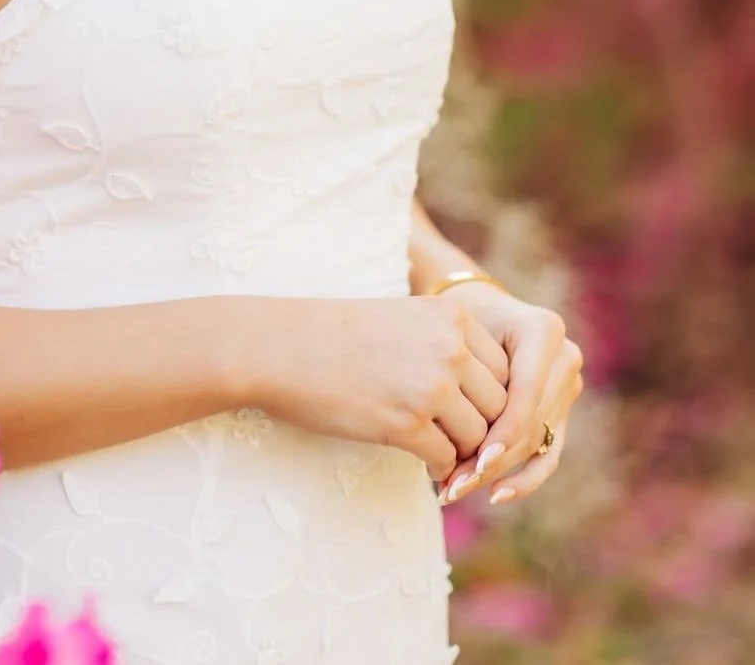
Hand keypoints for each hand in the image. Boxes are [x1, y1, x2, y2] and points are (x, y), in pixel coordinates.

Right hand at [247, 296, 509, 483]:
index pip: (504, 369)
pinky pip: (447, 460)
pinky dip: (440, 469)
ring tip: (441, 453)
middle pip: (499, 406)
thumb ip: (448, 345)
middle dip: (483, 429)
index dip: (490, 397)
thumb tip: (492, 398)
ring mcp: (431, 386)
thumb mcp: (404, 321)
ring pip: (478, 437)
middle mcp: (450, 347)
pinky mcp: (407, 424)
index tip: (469, 412)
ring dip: (462, 452)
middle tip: (461, 443)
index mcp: (452, 314)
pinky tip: (424, 464)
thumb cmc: (337, 335)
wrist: (280, 347)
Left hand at [432, 284, 584, 506]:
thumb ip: (467, 372)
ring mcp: (568, 385)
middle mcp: (565, 358)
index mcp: (544, 331)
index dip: (501, 433)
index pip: (525, 396)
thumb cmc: (456, 317)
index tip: (472, 463)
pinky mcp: (562, 410)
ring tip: (456, 492)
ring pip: (536, 443)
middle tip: (451, 486)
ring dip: (499, 473)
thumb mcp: (457, 333)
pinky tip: (497, 495)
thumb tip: (464, 440)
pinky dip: (523, 477)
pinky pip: (547, 452)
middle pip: (531, 424)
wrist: (475, 306)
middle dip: (492, 460)